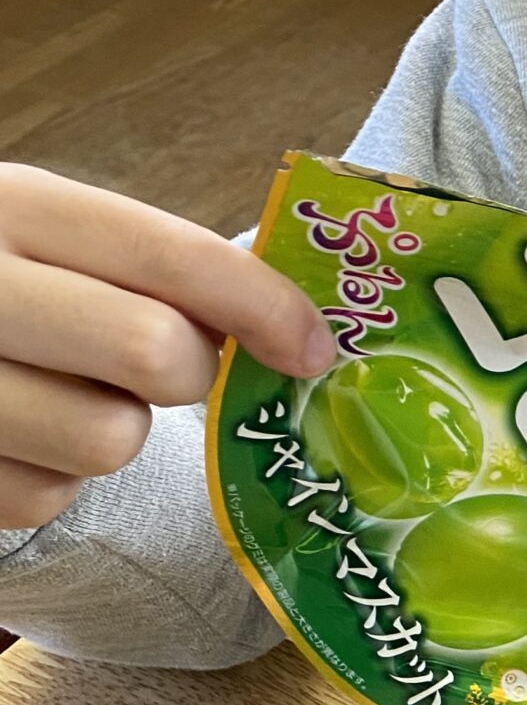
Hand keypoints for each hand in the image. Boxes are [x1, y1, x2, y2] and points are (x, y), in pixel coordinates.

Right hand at [0, 165, 335, 531]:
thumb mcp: (43, 235)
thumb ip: (145, 266)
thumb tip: (292, 326)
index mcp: (14, 206)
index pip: (170, 253)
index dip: (265, 306)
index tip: (317, 349)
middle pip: (155, 353)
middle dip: (189, 375)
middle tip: (170, 370)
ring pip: (109, 440)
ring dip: (111, 431)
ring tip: (60, 396)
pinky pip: (42, 498)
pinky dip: (46, 480)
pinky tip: (10, 438)